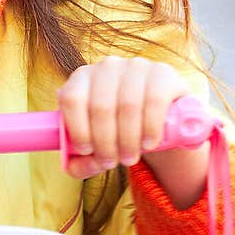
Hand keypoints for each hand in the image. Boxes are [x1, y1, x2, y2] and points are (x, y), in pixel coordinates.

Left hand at [56, 56, 186, 180]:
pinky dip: (150, 127)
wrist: (159, 116)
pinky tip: (148, 144)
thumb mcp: (97, 145)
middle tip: (112, 163)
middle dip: (105, 142)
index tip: (87, 151)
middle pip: (100, 107)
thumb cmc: (118, 129)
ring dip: (127, 139)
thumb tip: (75, 168)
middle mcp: (107, 66)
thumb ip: (81, 161)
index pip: (72, 99)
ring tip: (129, 158)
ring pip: (127, 106)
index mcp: (81, 78)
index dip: (78, 128)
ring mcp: (135, 66)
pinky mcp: (162, 73)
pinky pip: (154, 100)